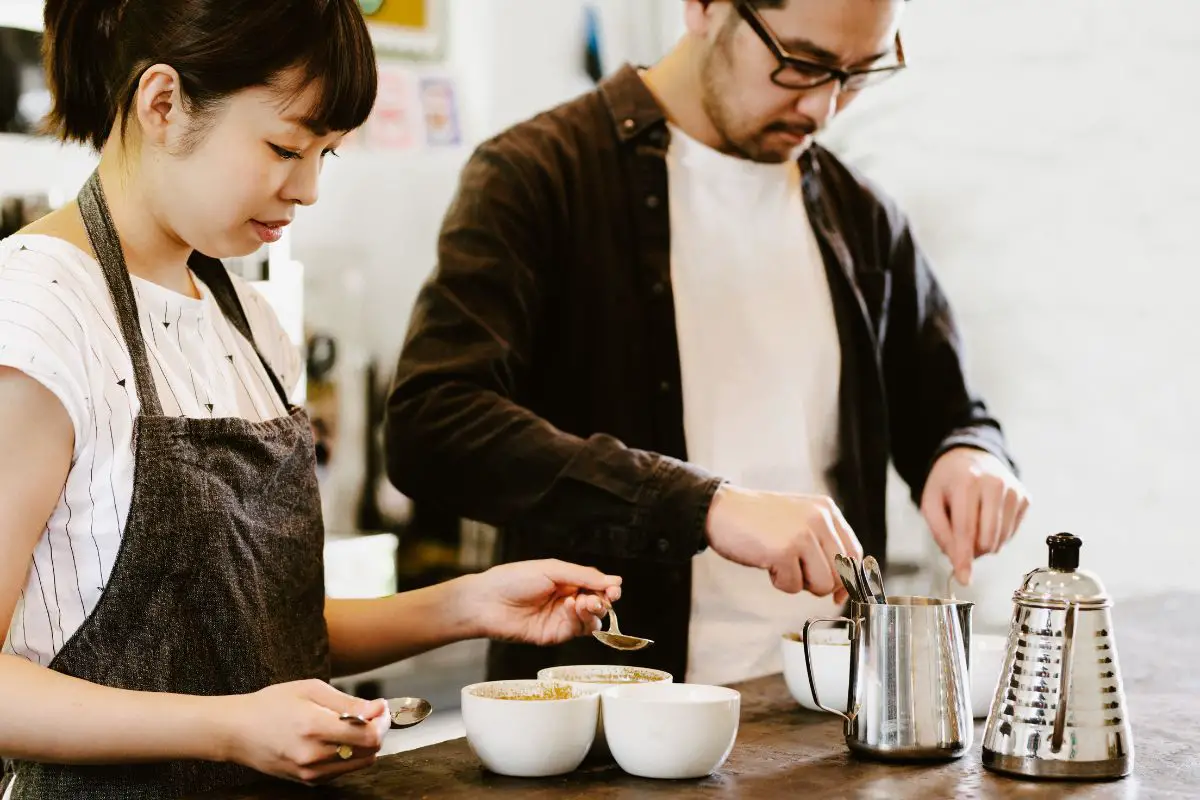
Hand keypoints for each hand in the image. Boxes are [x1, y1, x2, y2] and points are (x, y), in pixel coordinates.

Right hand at [215, 679, 389, 785]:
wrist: (237, 731)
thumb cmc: (271, 704)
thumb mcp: (310, 689)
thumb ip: (348, 701)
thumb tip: (378, 708)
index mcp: (315, 728)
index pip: (369, 736)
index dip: (382, 722)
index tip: (380, 708)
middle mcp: (314, 755)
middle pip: (369, 752)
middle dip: (377, 731)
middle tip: (371, 714)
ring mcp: (310, 772)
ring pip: (359, 763)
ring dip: (365, 745)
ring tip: (354, 725)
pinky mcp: (307, 781)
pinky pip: (342, 770)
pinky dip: (349, 755)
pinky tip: (337, 738)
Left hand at [461, 560, 621, 645]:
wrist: (487, 602)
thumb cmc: (514, 579)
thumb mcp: (552, 569)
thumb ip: (584, 576)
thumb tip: (615, 580)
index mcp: (566, 581)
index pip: (596, 586)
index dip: (608, 588)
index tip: (615, 589)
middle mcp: (566, 600)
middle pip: (598, 604)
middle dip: (603, 601)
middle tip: (597, 598)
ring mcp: (561, 619)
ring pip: (592, 620)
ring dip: (593, 611)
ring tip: (583, 603)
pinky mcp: (555, 635)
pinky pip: (578, 632)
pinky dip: (581, 622)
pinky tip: (570, 609)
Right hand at [705, 485, 861, 601]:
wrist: (721, 509)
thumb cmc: (757, 520)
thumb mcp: (799, 520)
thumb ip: (823, 543)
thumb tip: (842, 587)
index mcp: (826, 510)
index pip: (854, 553)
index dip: (848, 579)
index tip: (838, 593)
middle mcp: (820, 519)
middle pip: (841, 574)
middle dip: (819, 583)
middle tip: (796, 572)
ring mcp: (803, 534)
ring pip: (822, 584)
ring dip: (799, 583)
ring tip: (780, 563)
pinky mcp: (784, 551)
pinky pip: (794, 587)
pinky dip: (779, 582)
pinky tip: (767, 562)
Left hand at [920, 447, 1030, 585]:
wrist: (971, 458)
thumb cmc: (949, 482)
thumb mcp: (931, 502)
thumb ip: (940, 532)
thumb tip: (957, 560)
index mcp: (967, 483)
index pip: (965, 529)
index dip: (963, 557)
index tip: (964, 579)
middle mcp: (995, 485)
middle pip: (986, 539)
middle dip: (972, 549)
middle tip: (960, 538)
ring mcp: (1014, 491)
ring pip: (1001, 540)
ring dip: (984, 543)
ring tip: (973, 523)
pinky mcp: (1025, 498)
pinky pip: (1011, 534)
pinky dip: (997, 535)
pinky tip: (988, 519)